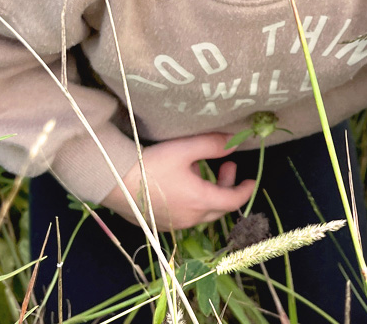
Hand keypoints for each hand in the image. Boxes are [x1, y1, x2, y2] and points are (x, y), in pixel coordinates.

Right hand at [102, 133, 255, 230]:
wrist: (115, 181)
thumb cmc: (152, 164)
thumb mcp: (185, 149)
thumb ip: (212, 145)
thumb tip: (235, 142)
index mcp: (200, 201)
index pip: (232, 201)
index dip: (245, 190)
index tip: (251, 180)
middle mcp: (190, 218)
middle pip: (219, 208)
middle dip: (228, 187)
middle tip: (227, 165)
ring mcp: (174, 224)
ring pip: (202, 213)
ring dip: (210, 194)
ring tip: (204, 171)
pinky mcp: (160, 224)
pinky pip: (186, 216)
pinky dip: (194, 201)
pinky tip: (184, 184)